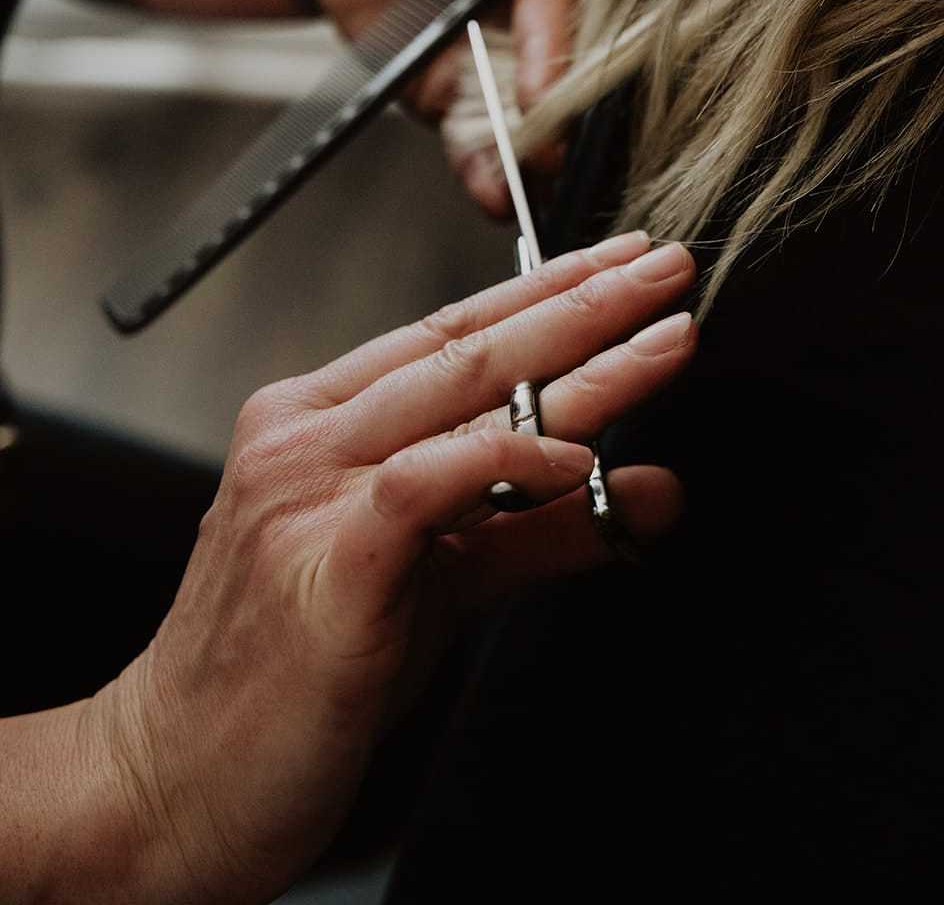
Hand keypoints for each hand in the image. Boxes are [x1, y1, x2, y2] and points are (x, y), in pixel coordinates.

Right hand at [90, 233, 694, 903]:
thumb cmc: (295, 675)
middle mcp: (307, 437)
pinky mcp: (324, 564)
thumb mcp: (438, 582)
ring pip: (458, 396)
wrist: (175, 781)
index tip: (625, 266)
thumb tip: (648, 489)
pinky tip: (578, 455)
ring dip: (577, 360)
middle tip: (665, 268)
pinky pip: (428, 486)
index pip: (453, 334)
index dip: (548, 292)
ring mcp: (306, 492)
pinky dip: (508, 460)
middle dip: (582, 301)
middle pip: (469, 347)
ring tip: (665, 337)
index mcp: (319, 422)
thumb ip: (541, 526)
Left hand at [312, 0, 584, 209]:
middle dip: (561, 115)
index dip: (560, 40)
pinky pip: (482, 143)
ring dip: (533, 159)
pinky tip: (495, 198)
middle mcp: (550, 16)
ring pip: (535, 120)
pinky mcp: (462, 102)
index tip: (545, 81)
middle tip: (551, 149)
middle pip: (571, 73)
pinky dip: (489, 174)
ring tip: (525, 188)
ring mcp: (507, 66)